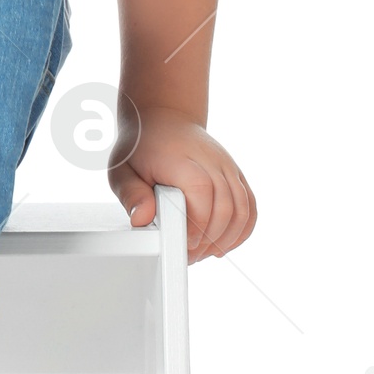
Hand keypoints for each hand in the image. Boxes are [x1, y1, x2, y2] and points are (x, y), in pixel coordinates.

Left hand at [109, 104, 255, 260]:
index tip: (182, 245)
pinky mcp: (236, 175)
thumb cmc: (142, 147)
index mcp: (184, 161)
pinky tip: (222, 244)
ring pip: (243, 210)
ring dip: (225, 239)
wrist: (164, 118)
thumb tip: (141, 219)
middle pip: (226, 208)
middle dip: (208, 240)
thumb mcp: (123, 169)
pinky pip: (250, 206)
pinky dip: (241, 230)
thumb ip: (131, 195)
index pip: (202, 196)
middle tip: (187, 255)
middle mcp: (212, 162)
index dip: (195, 226)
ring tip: (202, 252)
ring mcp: (228, 168)